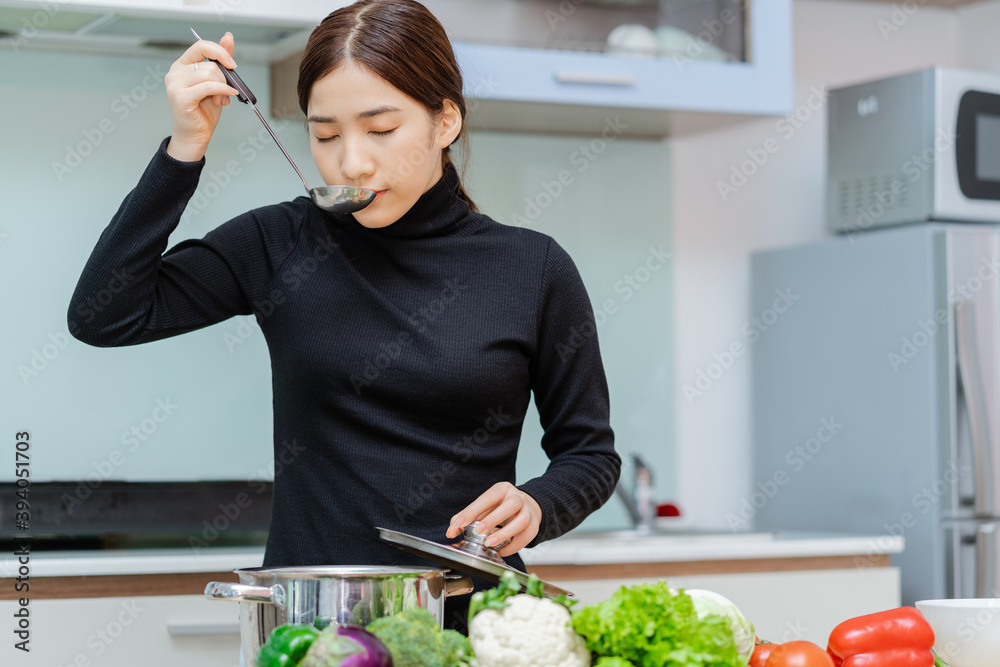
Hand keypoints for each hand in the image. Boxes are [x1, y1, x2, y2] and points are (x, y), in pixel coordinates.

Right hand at [164, 32, 239, 161]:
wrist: (195, 135)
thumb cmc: (204, 111)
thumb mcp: (216, 82)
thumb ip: (221, 61)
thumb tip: (228, 37)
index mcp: (182, 65)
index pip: (200, 46)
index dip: (220, 51)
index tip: (232, 64)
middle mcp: (175, 72)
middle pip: (209, 64)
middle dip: (224, 79)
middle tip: (227, 93)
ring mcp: (175, 84)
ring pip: (210, 74)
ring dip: (223, 87)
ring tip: (221, 100)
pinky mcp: (180, 97)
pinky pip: (208, 86)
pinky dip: (223, 91)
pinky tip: (228, 97)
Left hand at [445, 482, 540, 556]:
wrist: (526, 507)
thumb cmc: (500, 507)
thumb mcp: (483, 507)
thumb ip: (466, 517)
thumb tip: (451, 531)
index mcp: (502, 490)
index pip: (488, 497)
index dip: (473, 510)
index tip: (459, 524)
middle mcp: (517, 498)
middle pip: (510, 505)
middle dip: (493, 519)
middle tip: (478, 531)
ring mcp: (528, 512)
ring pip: (522, 521)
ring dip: (505, 533)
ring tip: (490, 543)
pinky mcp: (534, 526)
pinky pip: (526, 537)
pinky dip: (513, 546)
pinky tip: (501, 550)